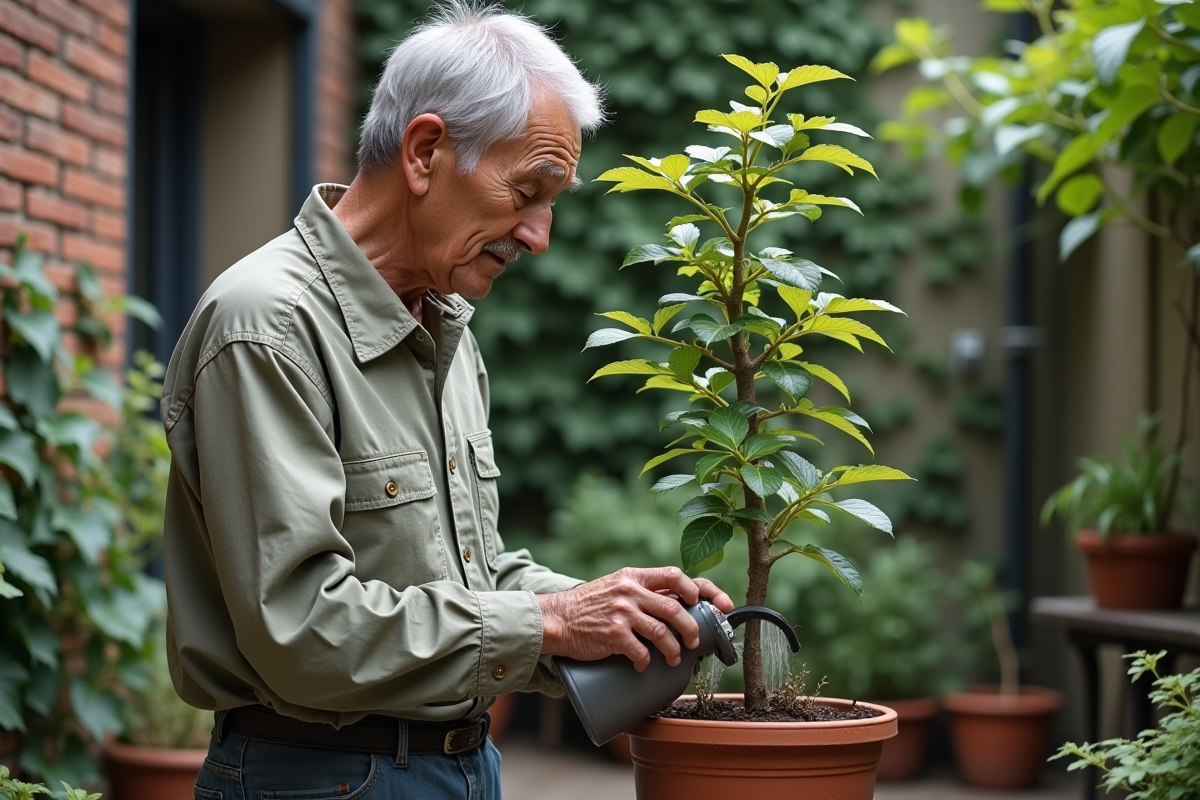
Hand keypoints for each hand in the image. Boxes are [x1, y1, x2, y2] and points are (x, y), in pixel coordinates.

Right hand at [537, 567, 733, 671]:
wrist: (556, 619)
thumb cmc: (588, 606)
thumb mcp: (615, 587)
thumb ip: (641, 591)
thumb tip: (676, 605)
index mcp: (634, 576)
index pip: (675, 575)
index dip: (699, 589)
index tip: (710, 603)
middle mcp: (630, 591)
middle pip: (675, 608)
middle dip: (691, 628)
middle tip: (694, 642)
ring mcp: (622, 612)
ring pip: (663, 633)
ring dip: (673, 650)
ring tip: (674, 659)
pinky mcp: (614, 634)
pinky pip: (641, 651)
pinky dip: (647, 661)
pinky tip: (644, 664)